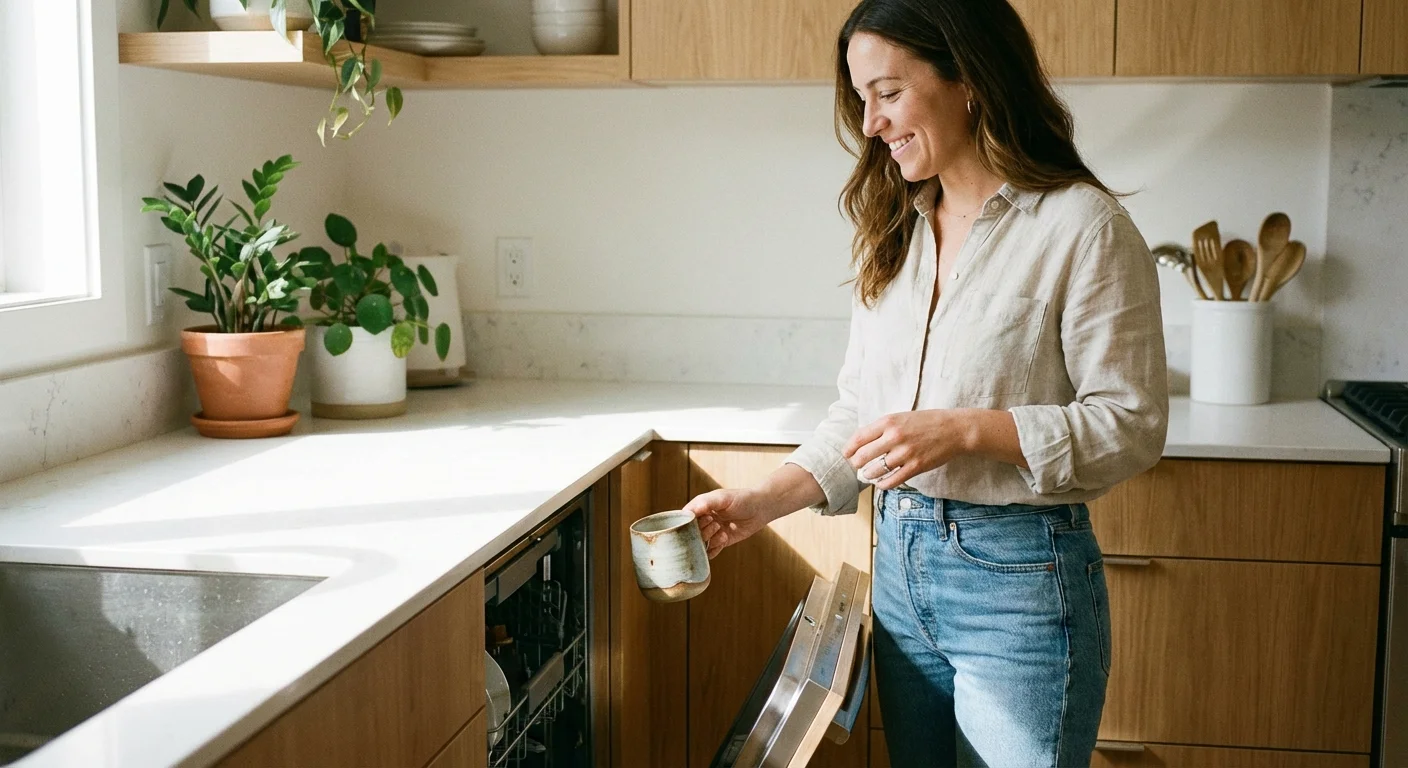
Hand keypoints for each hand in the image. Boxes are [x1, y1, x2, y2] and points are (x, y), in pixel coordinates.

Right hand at [684, 488, 773, 558]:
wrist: (761, 508)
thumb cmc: (741, 499)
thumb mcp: (723, 498)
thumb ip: (706, 503)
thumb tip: (689, 512)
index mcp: (700, 508)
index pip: (685, 518)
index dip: (688, 522)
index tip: (699, 521)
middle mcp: (703, 520)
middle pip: (692, 533)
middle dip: (702, 531)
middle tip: (715, 524)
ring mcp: (712, 532)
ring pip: (701, 544)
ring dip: (710, 540)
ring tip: (722, 531)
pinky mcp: (721, 542)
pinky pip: (711, 552)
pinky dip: (715, 549)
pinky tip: (725, 538)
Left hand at [844, 409, 974, 490]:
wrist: (954, 429)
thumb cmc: (927, 422)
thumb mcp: (901, 417)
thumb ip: (883, 428)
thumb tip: (862, 442)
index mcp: (889, 422)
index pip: (859, 437)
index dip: (849, 449)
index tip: (846, 454)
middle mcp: (894, 437)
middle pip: (862, 456)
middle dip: (856, 463)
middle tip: (857, 466)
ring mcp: (905, 453)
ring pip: (875, 470)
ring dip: (868, 475)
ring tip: (868, 474)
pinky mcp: (915, 467)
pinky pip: (891, 481)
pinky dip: (882, 484)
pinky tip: (881, 482)